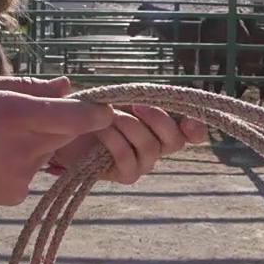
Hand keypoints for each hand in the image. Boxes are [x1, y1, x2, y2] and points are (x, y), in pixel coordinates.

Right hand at [0, 73, 113, 211]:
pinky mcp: (11, 196)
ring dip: (33, 145)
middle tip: (24, 118)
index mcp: (13, 114)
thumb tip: (66, 85)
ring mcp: (17, 176)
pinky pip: (29, 175)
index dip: (96, 113)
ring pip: (45, 154)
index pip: (74, 116)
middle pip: (65, 134)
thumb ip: (27, 86)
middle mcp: (20, 148)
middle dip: (57, 124)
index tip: (105, 110)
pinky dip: (18, 165)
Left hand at [49, 105, 207, 183]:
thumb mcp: (115, 94)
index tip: (187, 121)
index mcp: (164, 124)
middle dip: (158, 119)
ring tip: (109, 116)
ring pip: (151, 148)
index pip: (194, 132)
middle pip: (175, 140)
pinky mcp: (125, 174)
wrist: (67, 130)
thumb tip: (150, 89)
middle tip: (137, 105)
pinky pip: (130, 162)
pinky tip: (101, 132)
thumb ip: (134, 92)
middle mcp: (159, 145)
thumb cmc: (96, 109)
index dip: (196, 128)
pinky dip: (115, 143)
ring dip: (130, 127)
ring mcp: (143, 162)